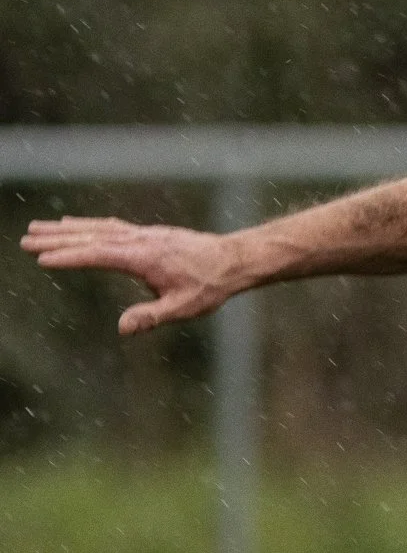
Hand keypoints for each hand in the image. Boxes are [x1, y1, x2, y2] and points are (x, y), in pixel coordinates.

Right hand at [19, 218, 243, 333]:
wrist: (235, 260)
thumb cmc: (210, 285)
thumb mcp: (183, 307)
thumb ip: (152, 316)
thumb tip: (123, 327)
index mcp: (145, 257)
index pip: (99, 254)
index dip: (70, 256)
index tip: (42, 258)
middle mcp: (142, 240)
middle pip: (92, 236)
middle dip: (58, 238)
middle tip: (25, 238)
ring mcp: (145, 235)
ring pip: (100, 228)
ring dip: (69, 228)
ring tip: (40, 228)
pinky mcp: (150, 234)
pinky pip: (113, 227)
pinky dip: (90, 225)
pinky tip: (77, 226)